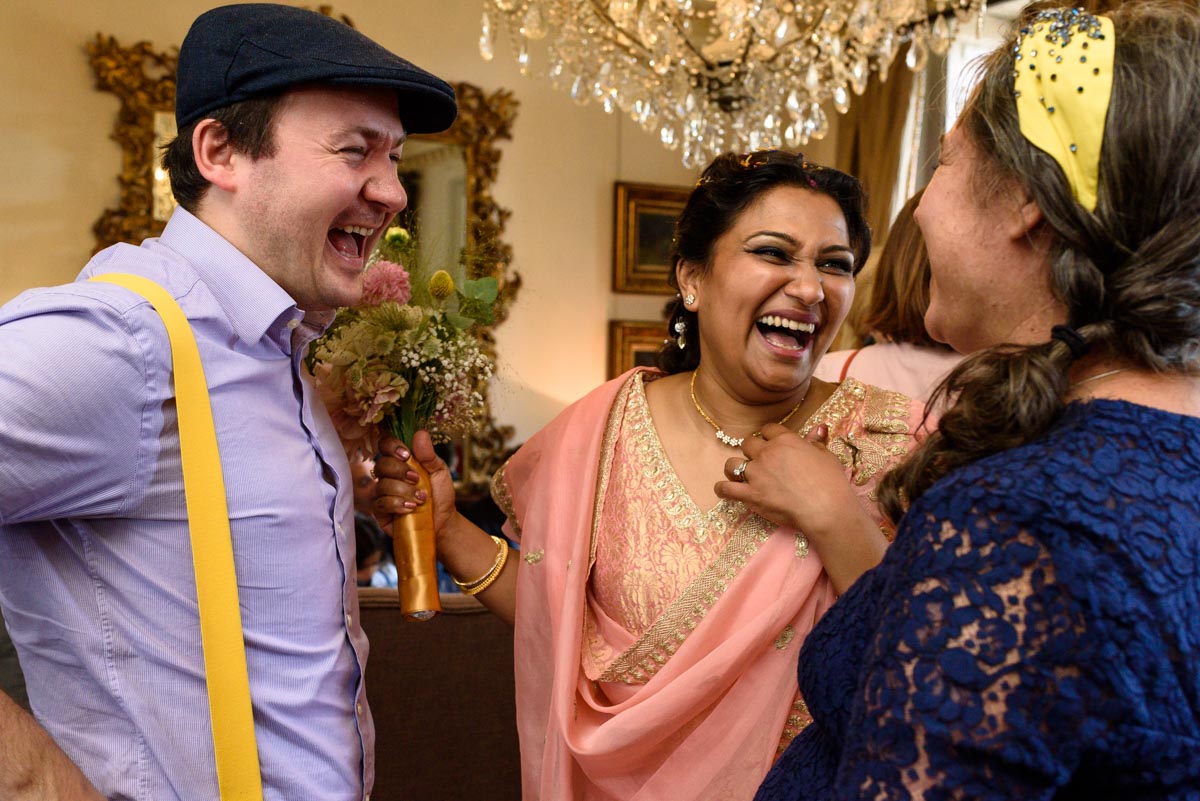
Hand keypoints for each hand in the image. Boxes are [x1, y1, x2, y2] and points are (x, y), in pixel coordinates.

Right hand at [373, 431, 457, 534]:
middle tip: (417, 479)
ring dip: (404, 491)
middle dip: (400, 471)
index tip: (406, 454)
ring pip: (382, 484)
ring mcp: (382, 492)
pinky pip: (380, 503)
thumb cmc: (440, 495)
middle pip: (382, 464)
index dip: (391, 446)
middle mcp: (388, 474)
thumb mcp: (439, 471)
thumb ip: (428, 454)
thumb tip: (420, 433)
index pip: (385, 444)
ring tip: (421, 498)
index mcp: (401, 460)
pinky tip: (411, 509)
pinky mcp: (380, 511)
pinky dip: (397, 504)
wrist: (443, 522)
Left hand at [714, 422, 857, 537]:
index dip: (768, 436)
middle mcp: (766, 453)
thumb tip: (819, 427)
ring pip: (732, 464)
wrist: (825, 507)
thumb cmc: (830, 482)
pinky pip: (726, 489)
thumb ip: (815, 441)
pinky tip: (724, 489)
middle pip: (748, 443)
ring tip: (739, 474)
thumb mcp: (825, 455)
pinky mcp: (751, 494)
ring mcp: (756, 474)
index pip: (768, 429)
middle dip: (751, 451)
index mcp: (785, 440)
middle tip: (759, 462)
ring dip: (734, 468)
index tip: (771, 444)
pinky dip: (722, 489)